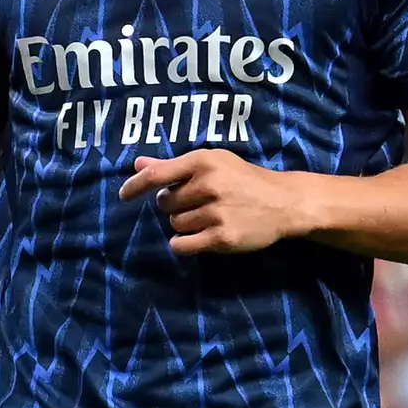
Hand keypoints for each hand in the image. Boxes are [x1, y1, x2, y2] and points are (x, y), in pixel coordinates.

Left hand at [119, 147, 309, 253]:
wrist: (284, 202)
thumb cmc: (244, 179)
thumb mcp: (213, 163)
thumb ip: (174, 166)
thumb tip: (138, 164)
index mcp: (203, 161)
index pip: (157, 175)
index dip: (135, 186)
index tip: (124, 195)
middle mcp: (208, 185)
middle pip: (165, 204)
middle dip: (176, 206)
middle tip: (199, 203)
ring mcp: (216, 213)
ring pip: (175, 225)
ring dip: (184, 224)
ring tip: (209, 217)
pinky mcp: (222, 238)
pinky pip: (183, 245)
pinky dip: (185, 243)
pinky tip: (200, 237)